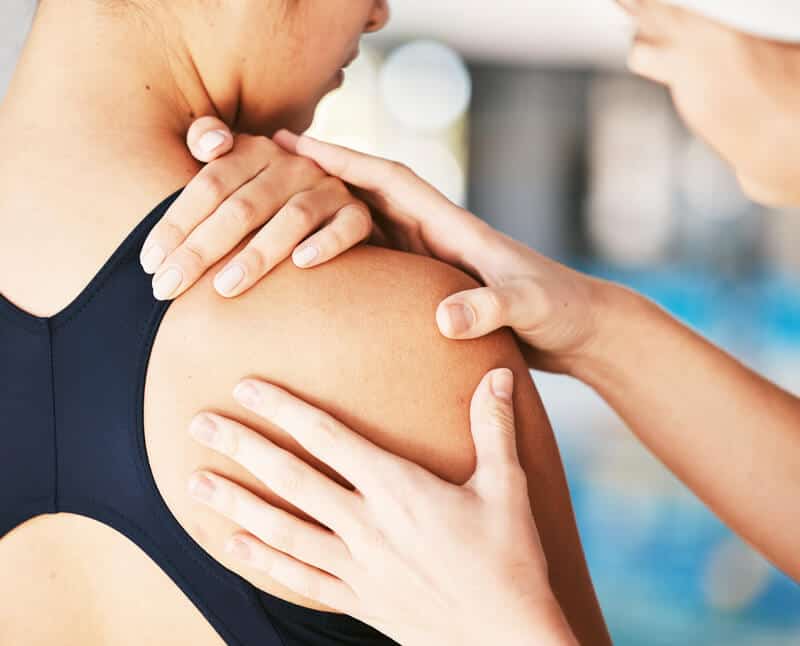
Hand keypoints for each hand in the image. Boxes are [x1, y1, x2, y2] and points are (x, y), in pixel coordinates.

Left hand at [138, 117, 372, 299]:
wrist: (348, 204)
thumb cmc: (272, 201)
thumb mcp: (241, 174)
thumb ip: (213, 156)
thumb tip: (209, 144)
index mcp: (257, 152)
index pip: (209, 185)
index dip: (176, 223)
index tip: (149, 263)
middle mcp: (293, 166)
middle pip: (242, 206)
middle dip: (201, 249)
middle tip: (167, 288)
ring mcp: (328, 190)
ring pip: (292, 218)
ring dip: (257, 254)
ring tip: (223, 288)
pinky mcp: (359, 215)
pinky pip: (347, 227)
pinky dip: (326, 244)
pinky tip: (301, 264)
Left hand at [186, 369, 576, 645]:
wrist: (508, 638)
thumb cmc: (509, 559)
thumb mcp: (508, 487)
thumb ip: (494, 427)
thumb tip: (497, 373)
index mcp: (400, 489)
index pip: (329, 437)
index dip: (284, 408)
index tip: (246, 386)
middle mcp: (368, 525)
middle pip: (291, 478)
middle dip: (242, 447)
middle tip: (198, 424)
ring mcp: (357, 566)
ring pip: (282, 529)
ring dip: (236, 503)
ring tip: (195, 483)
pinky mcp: (358, 600)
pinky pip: (299, 578)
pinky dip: (262, 561)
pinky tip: (234, 545)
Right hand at [273, 130, 612, 375]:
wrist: (580, 329)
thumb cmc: (560, 311)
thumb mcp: (528, 308)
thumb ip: (490, 307)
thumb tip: (443, 317)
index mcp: (453, 226)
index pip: (389, 180)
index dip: (343, 159)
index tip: (295, 143)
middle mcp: (435, 234)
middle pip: (366, 193)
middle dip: (320, 175)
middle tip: (267, 162)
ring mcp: (431, 258)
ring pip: (367, 223)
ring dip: (325, 211)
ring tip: (277, 206)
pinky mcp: (431, 283)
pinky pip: (377, 261)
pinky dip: (344, 252)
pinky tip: (316, 263)